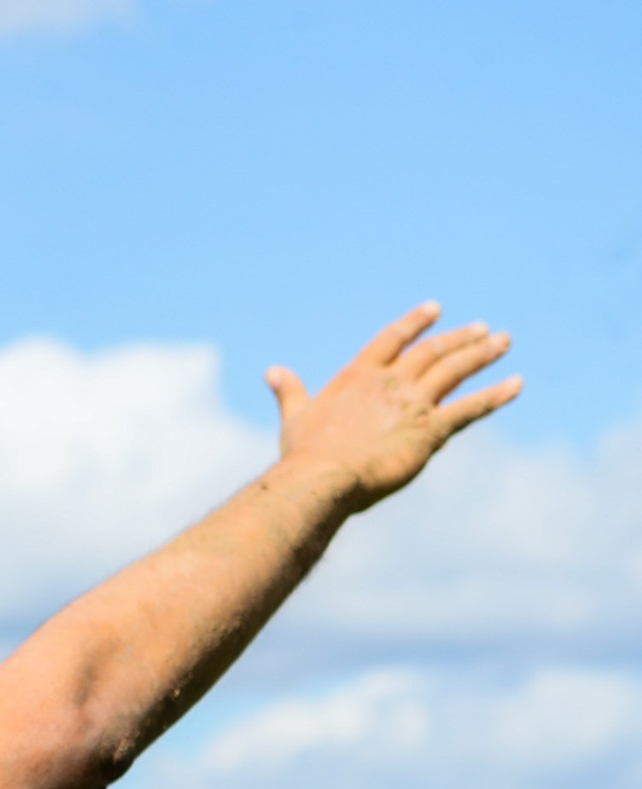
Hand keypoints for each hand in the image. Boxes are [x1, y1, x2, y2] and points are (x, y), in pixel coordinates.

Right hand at [266, 303, 519, 510]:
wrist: (322, 478)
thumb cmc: (304, 453)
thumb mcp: (295, 416)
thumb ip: (289, 390)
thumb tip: (272, 370)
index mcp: (358, 376)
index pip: (392, 339)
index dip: (415, 323)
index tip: (435, 309)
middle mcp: (390, 382)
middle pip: (432, 351)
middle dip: (459, 337)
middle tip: (483, 329)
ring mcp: (413, 404)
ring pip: (455, 370)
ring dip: (482, 353)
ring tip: (503, 341)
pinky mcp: (431, 430)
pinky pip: (471, 408)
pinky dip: (496, 395)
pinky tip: (517, 384)